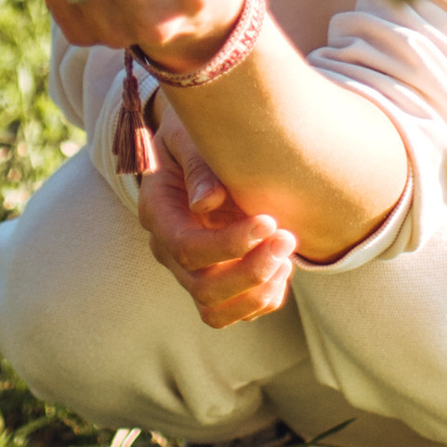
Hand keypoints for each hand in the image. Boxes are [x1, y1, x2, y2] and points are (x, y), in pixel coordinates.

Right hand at [138, 104, 297, 327]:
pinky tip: (284, 264)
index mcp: (158, 212)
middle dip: (250, 271)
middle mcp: (168, 249)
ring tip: (287, 256)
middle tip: (287, 237)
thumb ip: (199, 166)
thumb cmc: (194, 136)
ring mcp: (190, 269)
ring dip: (257, 293)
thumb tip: (206, 202)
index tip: (268, 221)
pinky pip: (237, 310)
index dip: (229, 244)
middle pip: (202, 288)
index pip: (186, 247)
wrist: (195, 146)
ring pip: (216, 311)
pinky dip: (265, 298)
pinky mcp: (215, 278)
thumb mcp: (191, 138)